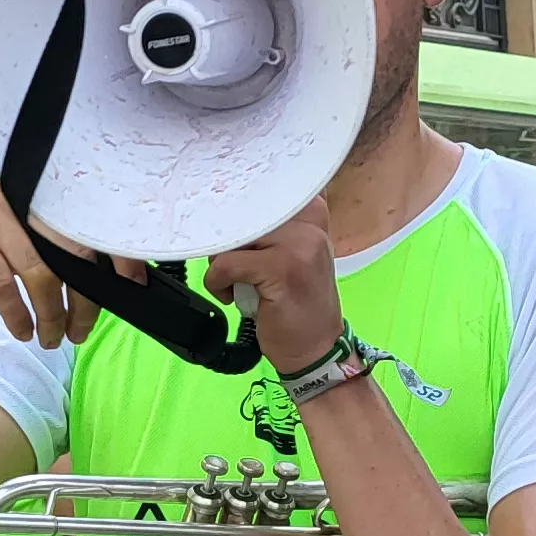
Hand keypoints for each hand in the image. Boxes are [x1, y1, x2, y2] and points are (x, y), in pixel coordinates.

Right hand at [0, 185, 104, 347]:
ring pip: (37, 270)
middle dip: (83, 300)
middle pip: (68, 252)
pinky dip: (17, 313)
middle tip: (81, 332)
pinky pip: (1, 282)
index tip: (132, 282)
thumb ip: (58, 248)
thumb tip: (111, 280)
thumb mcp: (23, 239)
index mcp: (42, 194)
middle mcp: (18, 195)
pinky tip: (22, 330)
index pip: (91, 220)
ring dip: (49, 314)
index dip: (117, 251)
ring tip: (51, 338)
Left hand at [206, 199, 344, 374]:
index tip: (228, 227)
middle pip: (241, 212)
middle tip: (232, 267)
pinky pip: (227, 263)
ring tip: (237, 284)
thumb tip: (222, 208)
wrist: (316, 349)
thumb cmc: (296, 304)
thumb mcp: (292, 254)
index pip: (263, 185)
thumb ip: (270, 228)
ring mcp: (299, 243)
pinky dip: (218, 283)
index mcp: (312, 211)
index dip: (236, 203)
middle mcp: (310, 221)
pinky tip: (231, 296)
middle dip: (226, 241)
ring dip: (222, 264)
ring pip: (232, 236)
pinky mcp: (282, 268)